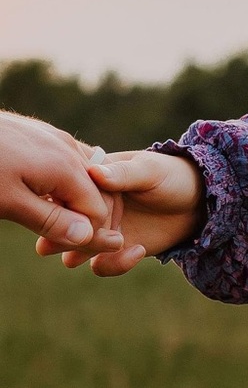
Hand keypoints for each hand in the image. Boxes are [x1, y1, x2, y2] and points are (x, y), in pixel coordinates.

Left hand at [0, 110, 123, 250]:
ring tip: (50, 222)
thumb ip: (50, 220)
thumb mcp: (8, 202)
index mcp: (67, 167)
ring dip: (74, 203)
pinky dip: (63, 185)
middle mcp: (69, 148)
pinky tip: (42, 196)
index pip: (99, 212)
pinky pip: (68, 164)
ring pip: (85, 178)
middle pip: (98, 194)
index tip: (65, 253)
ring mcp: (56, 138)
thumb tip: (88, 237)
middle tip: (58, 243)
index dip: (87, 236)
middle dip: (85, 221)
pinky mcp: (42, 134)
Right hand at [36, 149, 205, 275]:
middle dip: (62, 234)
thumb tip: (95, 173)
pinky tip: (139, 250)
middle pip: (60, 224)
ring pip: (72, 248)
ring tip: (111, 245)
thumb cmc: (173, 177)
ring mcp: (100, 229)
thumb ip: (124, 173)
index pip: (62, 192)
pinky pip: (100, 265)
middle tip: (74, 240)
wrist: (198, 204)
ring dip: (82, 252)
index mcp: (89, 178)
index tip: (76, 213)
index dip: (63, 205)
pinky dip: (113, 264)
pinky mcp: (115, 250)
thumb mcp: (150, 171)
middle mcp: (88, 205)